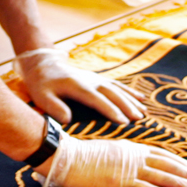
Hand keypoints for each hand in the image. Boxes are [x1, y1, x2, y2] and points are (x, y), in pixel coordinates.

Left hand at [14, 48, 144, 124]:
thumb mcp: (42, 96)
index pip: (97, 100)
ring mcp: (96, 78)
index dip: (110, 110)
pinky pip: (118, 85)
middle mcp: (91, 81)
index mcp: (77, 86)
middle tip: (139, 119)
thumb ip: (54, 107)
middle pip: (112, 93)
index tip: (123, 121)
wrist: (45, 64)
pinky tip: (142, 99)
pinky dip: (130, 92)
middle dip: (127, 106)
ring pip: (118, 89)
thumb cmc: (42, 85)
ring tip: (144, 113)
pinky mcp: (99, 79)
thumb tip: (67, 120)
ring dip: (132, 100)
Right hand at [35, 134, 186, 186]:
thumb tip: (132, 162)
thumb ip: (122, 156)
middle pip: (167, 164)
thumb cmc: (81, 156)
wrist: (65, 157)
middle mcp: (134, 157)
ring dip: (182, 183)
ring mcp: (128, 170)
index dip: (178, 162)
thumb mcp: (108, 151)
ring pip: (162, 176)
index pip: (161, 154)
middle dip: (186, 172)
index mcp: (131, 148)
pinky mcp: (121, 183)